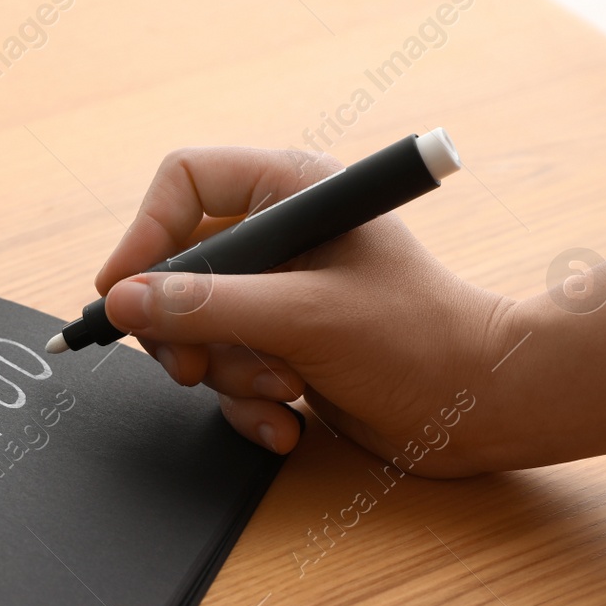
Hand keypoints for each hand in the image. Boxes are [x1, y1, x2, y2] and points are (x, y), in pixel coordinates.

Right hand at [96, 147, 513, 475]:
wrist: (484, 407)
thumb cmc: (418, 340)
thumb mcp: (303, 318)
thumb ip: (206, 307)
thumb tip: (123, 302)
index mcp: (290, 190)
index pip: (182, 185)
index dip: (143, 238)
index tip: (121, 299)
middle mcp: (280, 234)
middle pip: (176, 269)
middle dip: (187, 331)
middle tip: (193, 368)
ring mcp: (280, 293)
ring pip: (196, 330)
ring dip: (227, 374)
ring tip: (281, 389)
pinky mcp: (284, 345)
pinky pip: (226, 371)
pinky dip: (247, 403)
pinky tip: (288, 421)